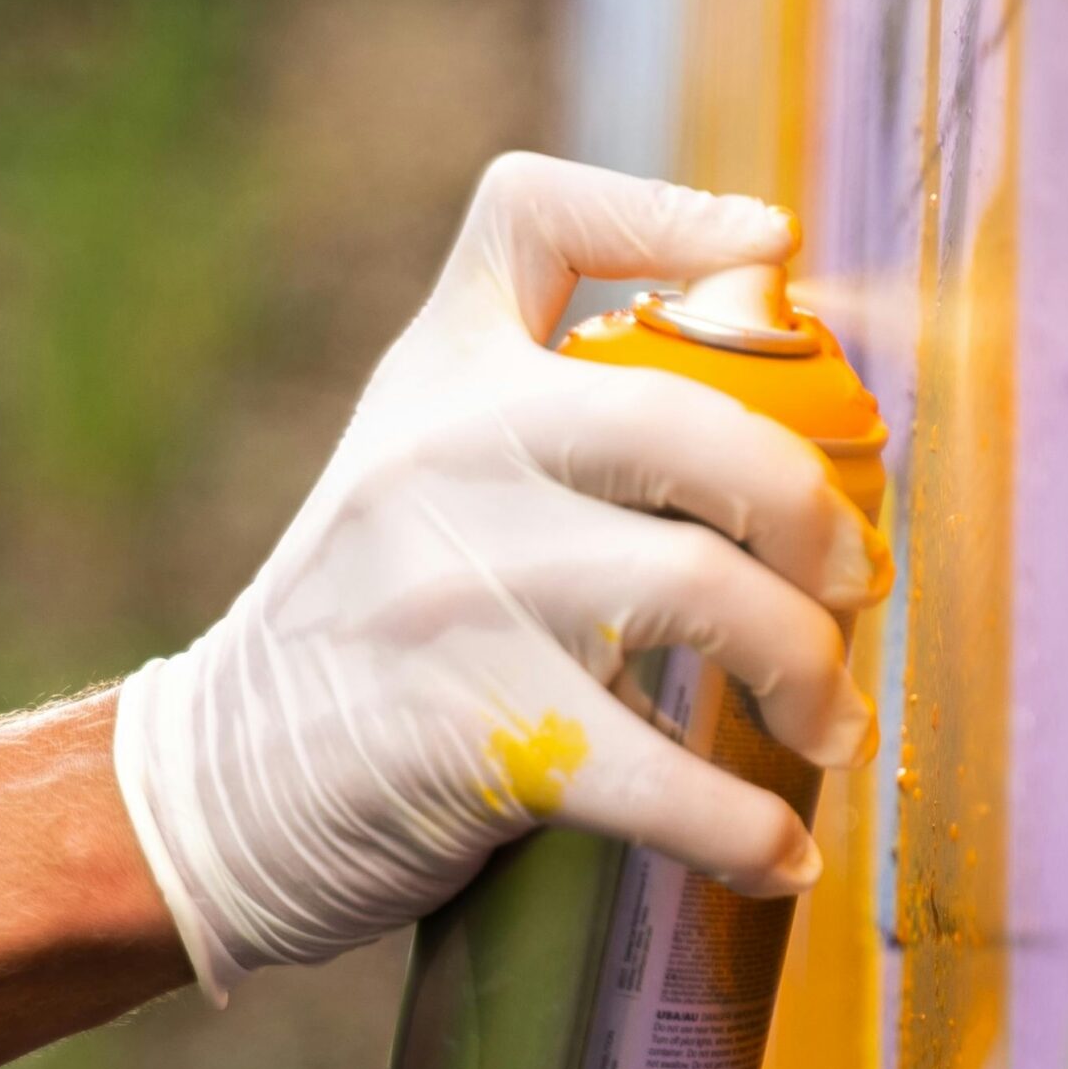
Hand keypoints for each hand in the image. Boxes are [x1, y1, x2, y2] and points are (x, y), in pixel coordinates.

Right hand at [113, 152, 886, 1002]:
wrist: (215, 790)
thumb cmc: (365, 636)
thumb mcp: (412, 473)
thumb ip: (542, 413)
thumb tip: (759, 344)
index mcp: (435, 378)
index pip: (532, 217)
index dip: (671, 215)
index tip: (775, 257)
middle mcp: (440, 458)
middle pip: (686, 424)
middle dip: (811, 512)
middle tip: (852, 586)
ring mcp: (452, 592)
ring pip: (699, 590)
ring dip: (808, 670)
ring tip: (830, 725)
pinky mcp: (467, 732)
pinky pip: (657, 771)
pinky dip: (744, 824)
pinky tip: (782, 853)